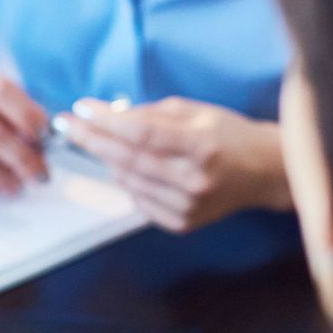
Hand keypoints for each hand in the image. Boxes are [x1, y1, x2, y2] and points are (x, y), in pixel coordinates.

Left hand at [61, 95, 289, 231]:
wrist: (265, 172)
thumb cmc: (229, 135)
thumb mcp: (196, 112)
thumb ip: (151, 113)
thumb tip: (106, 114)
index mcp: (202, 147)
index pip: (141, 134)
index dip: (106, 121)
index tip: (81, 109)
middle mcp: (194, 181)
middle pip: (128, 160)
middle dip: (92, 140)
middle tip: (67, 125)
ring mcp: (188, 207)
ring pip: (129, 181)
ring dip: (107, 160)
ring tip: (97, 141)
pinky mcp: (183, 223)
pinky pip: (139, 200)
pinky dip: (127, 181)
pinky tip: (126, 167)